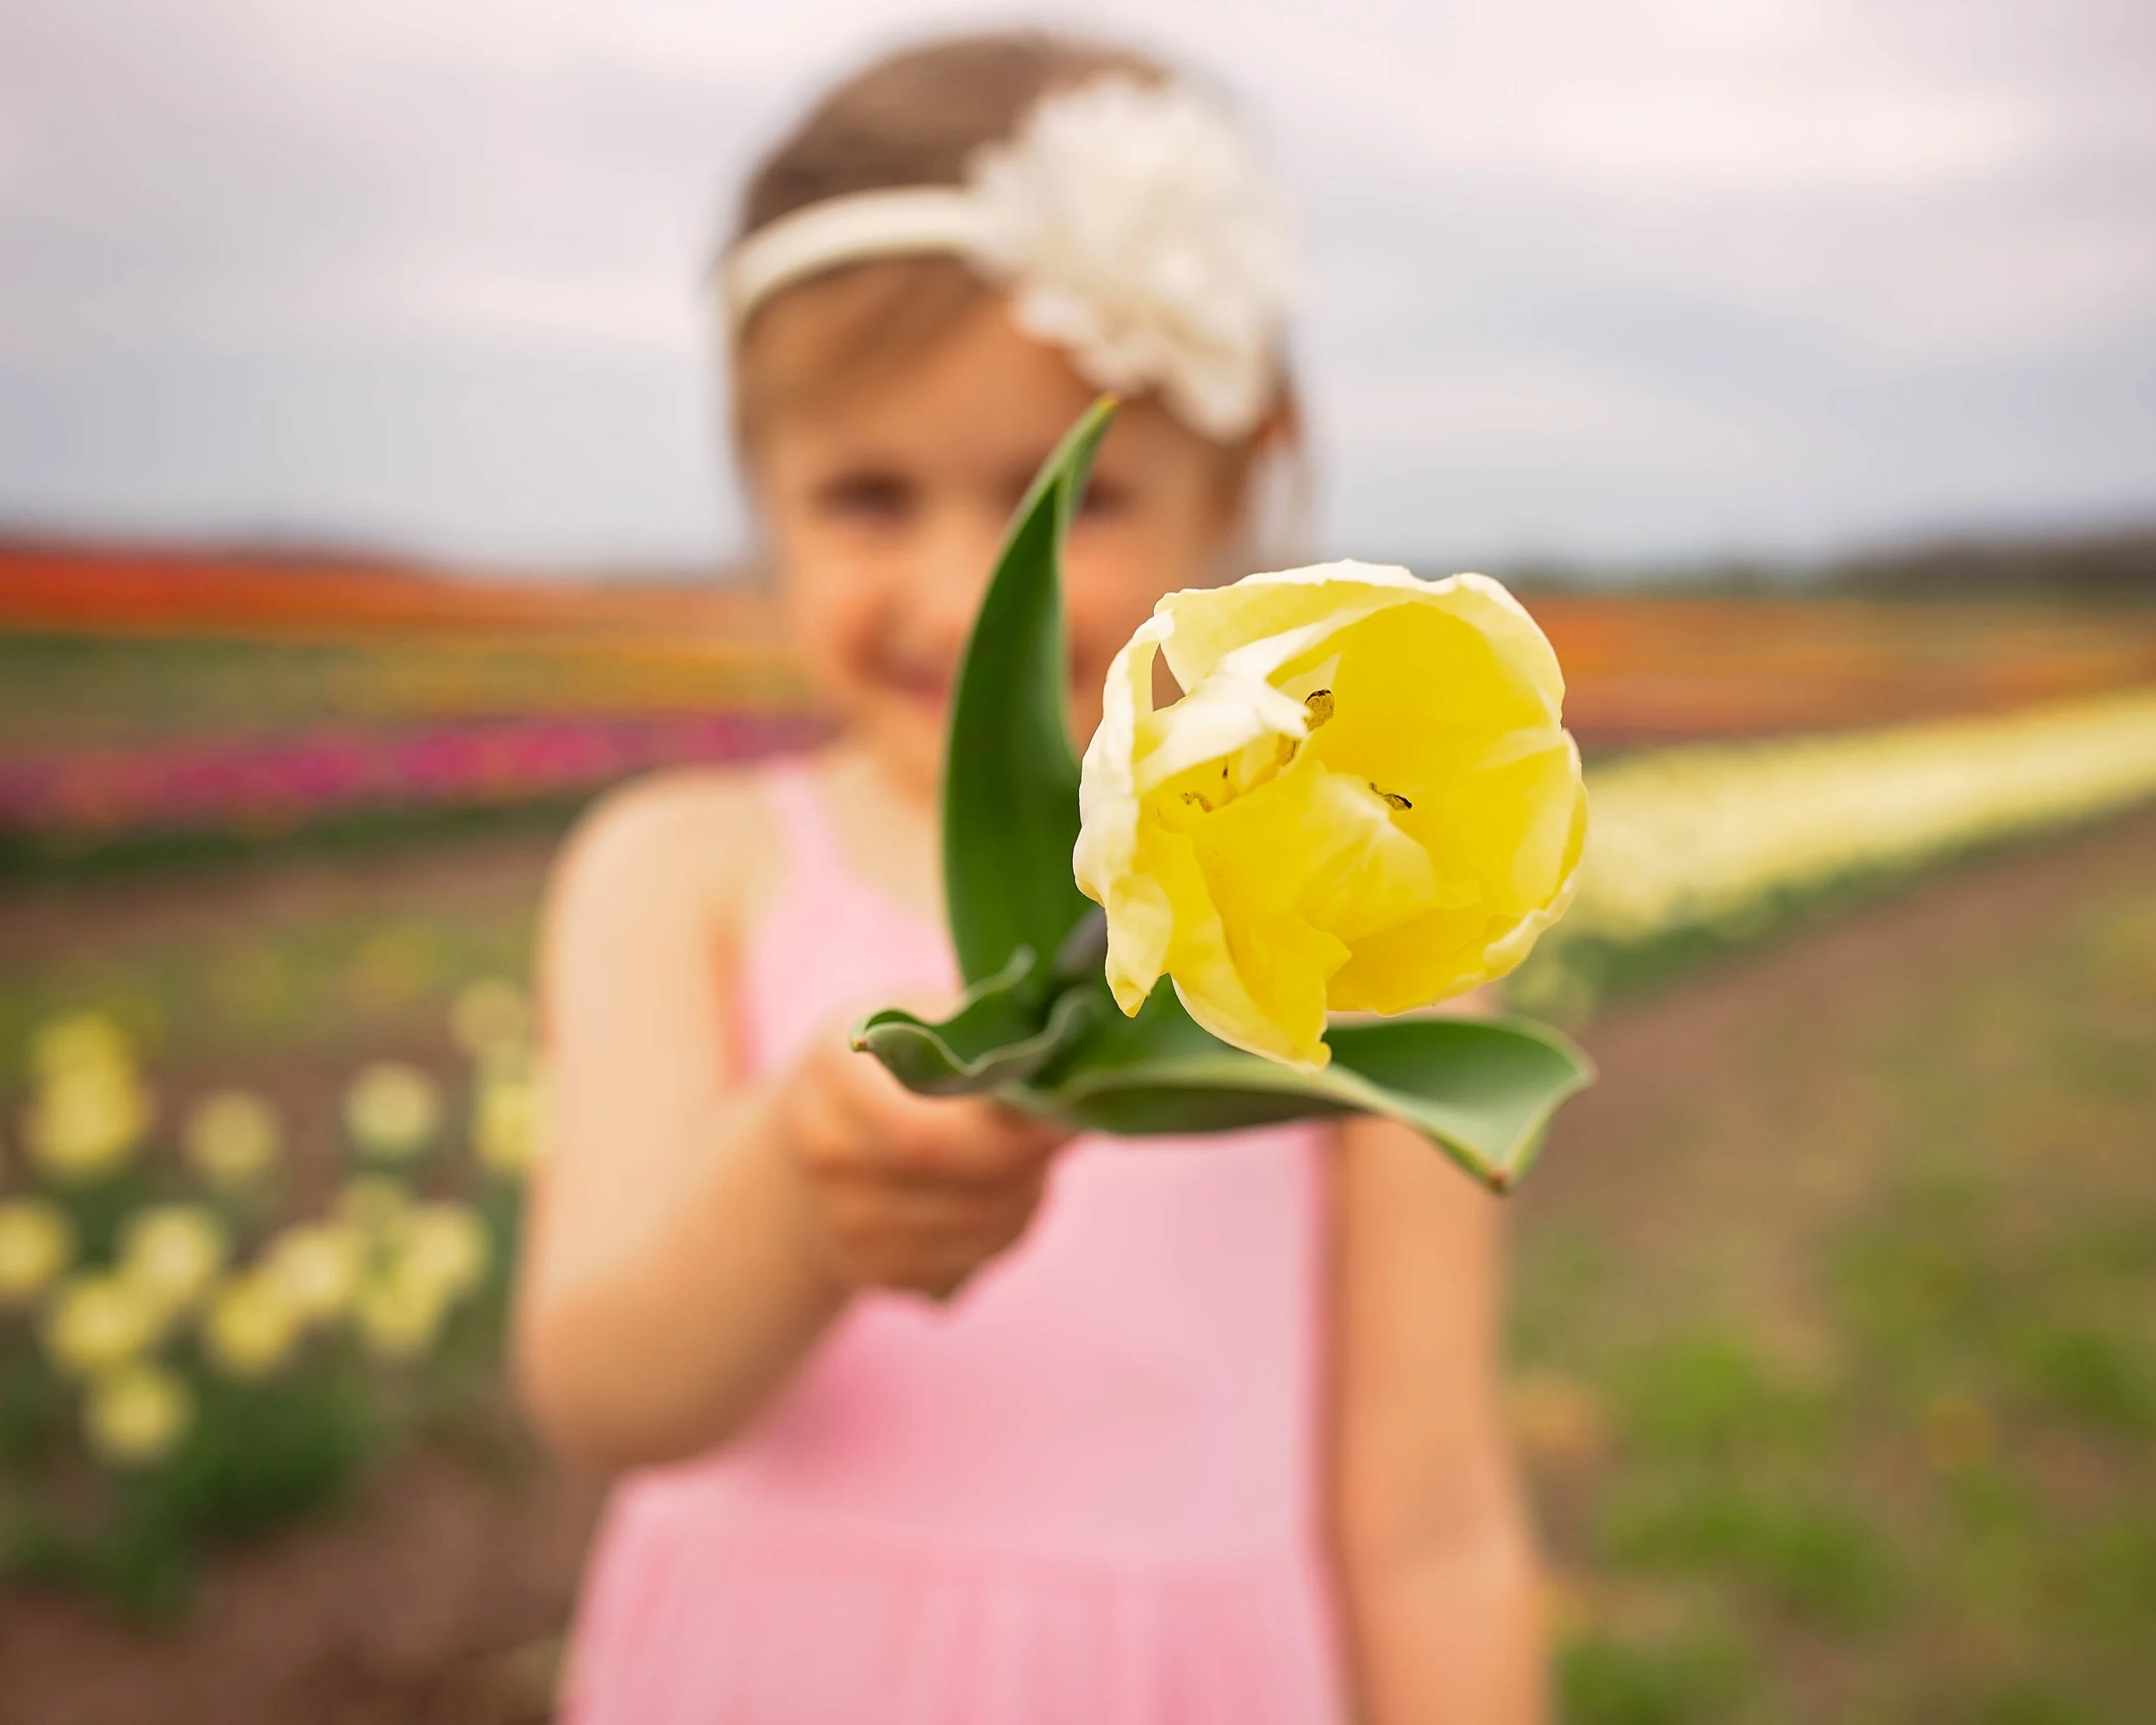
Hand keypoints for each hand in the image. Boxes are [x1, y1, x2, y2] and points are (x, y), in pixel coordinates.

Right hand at [773, 1031, 1070, 1300]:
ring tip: (1029, 1161)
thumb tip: (1067, 1073)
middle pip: (963, 1193)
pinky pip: (967, 1265)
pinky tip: (998, 1196)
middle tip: (1060, 1137)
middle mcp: (825, 1159)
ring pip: (977, 1234)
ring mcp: (842, 1225)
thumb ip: (982, 1039)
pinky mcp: (870, 1273)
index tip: (1064, 1119)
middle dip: (1030, 1169)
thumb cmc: (885, 1069)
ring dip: (1024, 1200)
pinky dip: (1001, 1233)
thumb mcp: (919, 1019)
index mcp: (835, 1077)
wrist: (804, 1157)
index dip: (1012, 1140)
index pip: (926, 1138)